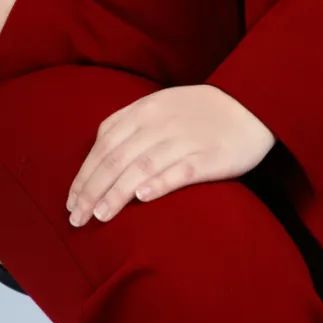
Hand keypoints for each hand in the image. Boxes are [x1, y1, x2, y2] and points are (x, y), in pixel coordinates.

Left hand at [66, 85, 275, 226]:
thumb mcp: (160, 105)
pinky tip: (142, 198)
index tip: (71, 200)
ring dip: (116, 192)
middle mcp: (161, 123)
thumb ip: (129, 124)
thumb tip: (98, 153)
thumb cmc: (200, 111)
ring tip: (99, 215)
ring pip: (142, 166)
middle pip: (118, 158)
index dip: (85, 173)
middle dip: (92, 189)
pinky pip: (180, 171)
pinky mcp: (209, 157)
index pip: (105, 144)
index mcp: (145, 109)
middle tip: (76, 218)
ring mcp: (185, 139)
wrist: (250, 104)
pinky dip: (159, 183)